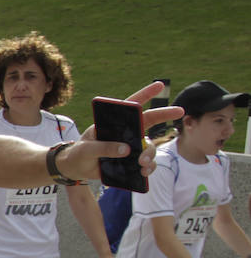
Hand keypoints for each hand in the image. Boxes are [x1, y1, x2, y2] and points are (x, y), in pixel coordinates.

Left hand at [68, 82, 184, 179]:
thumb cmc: (80, 153)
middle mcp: (126, 132)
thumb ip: (104, 147)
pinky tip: (143, 173)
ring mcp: (131, 146)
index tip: (160, 85)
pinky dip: (148, 168)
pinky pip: (146, 163)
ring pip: (149, 146)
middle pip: (150, 120)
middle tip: (180, 111)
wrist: (77, 169)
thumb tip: (126, 149)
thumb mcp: (87, 149)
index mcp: (114, 123)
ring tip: (141, 163)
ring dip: (149, 154)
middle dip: (165, 114)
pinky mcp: (131, 161)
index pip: (131, 105)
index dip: (146, 94)